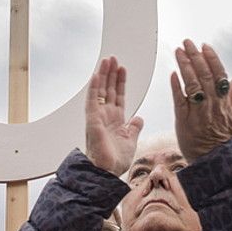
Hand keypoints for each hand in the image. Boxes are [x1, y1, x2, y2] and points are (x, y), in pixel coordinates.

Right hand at [84, 56, 143, 175]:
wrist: (107, 172)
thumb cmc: (115, 161)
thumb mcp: (131, 140)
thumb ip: (134, 127)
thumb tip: (139, 117)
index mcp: (115, 120)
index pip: (118, 95)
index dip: (120, 82)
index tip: (122, 69)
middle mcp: (105, 116)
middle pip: (108, 89)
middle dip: (111, 73)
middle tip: (113, 58)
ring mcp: (98, 116)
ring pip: (100, 90)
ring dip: (103, 75)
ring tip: (107, 60)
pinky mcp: (92, 119)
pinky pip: (92, 99)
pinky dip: (94, 87)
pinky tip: (97, 75)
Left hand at [170, 40, 231, 161]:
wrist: (213, 160)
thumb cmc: (223, 138)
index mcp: (224, 101)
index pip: (219, 74)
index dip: (211, 58)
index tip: (205, 46)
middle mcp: (211, 104)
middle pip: (203, 75)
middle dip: (195, 56)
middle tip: (187, 43)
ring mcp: (197, 112)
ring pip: (191, 84)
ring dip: (184, 66)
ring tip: (178, 52)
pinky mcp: (183, 120)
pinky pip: (179, 101)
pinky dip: (176, 86)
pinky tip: (173, 74)